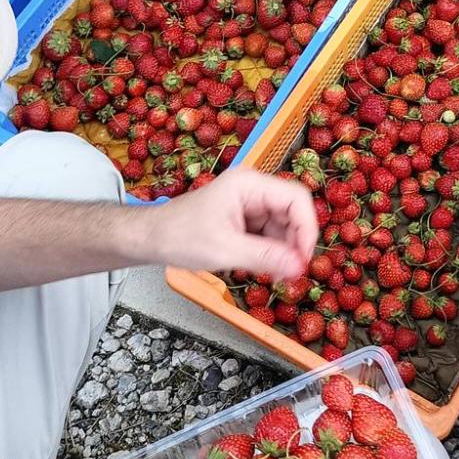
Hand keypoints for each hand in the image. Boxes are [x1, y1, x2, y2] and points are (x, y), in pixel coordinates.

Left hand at [151, 166, 316, 280]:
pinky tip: (266, 268)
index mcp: (249, 184)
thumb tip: (300, 267)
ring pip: (283, 225)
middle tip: (292, 273)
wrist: (151, 238)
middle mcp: (253, 189)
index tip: (304, 258)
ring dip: (283, 250)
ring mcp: (249, 203)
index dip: (307, 228)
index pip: (296, 198)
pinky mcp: (244, 218)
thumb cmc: (179, 237)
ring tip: (277, 275)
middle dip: (295, 243)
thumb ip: (265, 257)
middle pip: (292, 212)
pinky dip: (271, 252)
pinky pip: (269, 233)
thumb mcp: (225, 250)